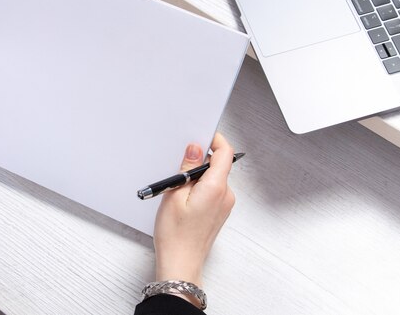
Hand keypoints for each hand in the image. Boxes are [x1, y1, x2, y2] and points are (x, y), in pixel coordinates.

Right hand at [153, 133, 234, 304]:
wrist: (181, 263)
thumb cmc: (176, 235)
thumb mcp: (174, 195)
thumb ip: (187, 168)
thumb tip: (195, 149)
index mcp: (216, 188)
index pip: (225, 153)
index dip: (215, 140)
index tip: (202, 136)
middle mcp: (226, 195)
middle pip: (219, 164)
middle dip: (200, 160)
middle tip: (179, 165)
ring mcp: (225, 205)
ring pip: (215, 178)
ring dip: (198, 175)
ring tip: (178, 189)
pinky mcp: (220, 212)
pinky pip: (213, 190)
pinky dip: (200, 187)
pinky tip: (184, 198)